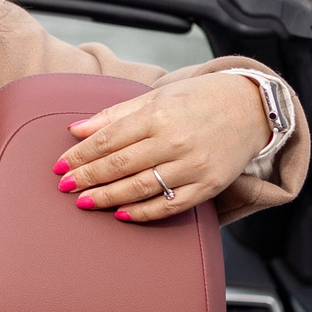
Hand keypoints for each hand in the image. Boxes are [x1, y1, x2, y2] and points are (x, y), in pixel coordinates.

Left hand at [52, 73, 272, 223]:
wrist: (251, 108)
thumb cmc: (199, 98)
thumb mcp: (156, 97)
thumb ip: (114, 115)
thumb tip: (75, 129)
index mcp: (158, 115)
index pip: (107, 140)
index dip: (79, 156)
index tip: (59, 166)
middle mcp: (174, 141)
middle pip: (119, 166)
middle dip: (87, 178)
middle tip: (65, 187)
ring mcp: (193, 166)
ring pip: (140, 188)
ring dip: (108, 197)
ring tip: (85, 202)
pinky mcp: (208, 186)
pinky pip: (170, 205)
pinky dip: (143, 212)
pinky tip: (121, 214)